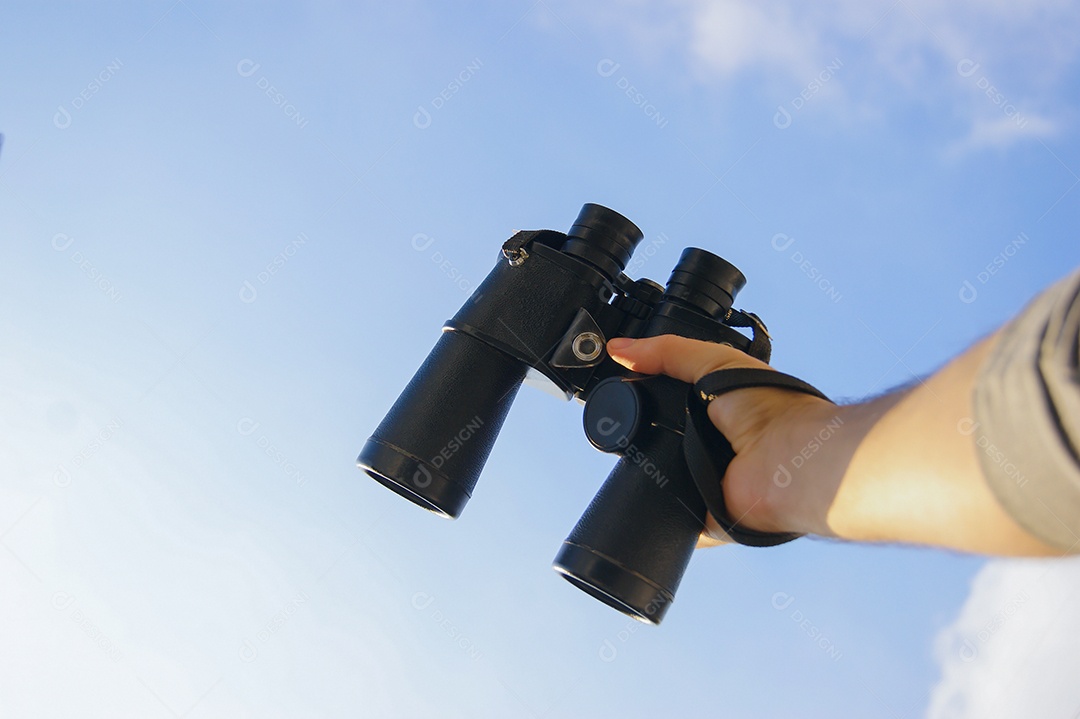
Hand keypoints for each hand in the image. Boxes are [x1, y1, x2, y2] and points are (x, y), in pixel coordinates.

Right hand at [606, 335, 840, 546]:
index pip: (669, 404)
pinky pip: (671, 517)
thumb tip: (619, 349)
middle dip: (643, 434)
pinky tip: (661, 491)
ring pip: (659, 479)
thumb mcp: (714, 361)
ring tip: (656, 453)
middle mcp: (713, 448)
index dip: (646, 397)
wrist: (790, 460)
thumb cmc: (773, 408)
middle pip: (658, 441)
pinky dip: (662, 510)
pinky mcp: (704, 517)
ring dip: (652, 469)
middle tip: (631, 422)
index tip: (622, 388)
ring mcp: (708, 484)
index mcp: (717, 412)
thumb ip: (667, 352)